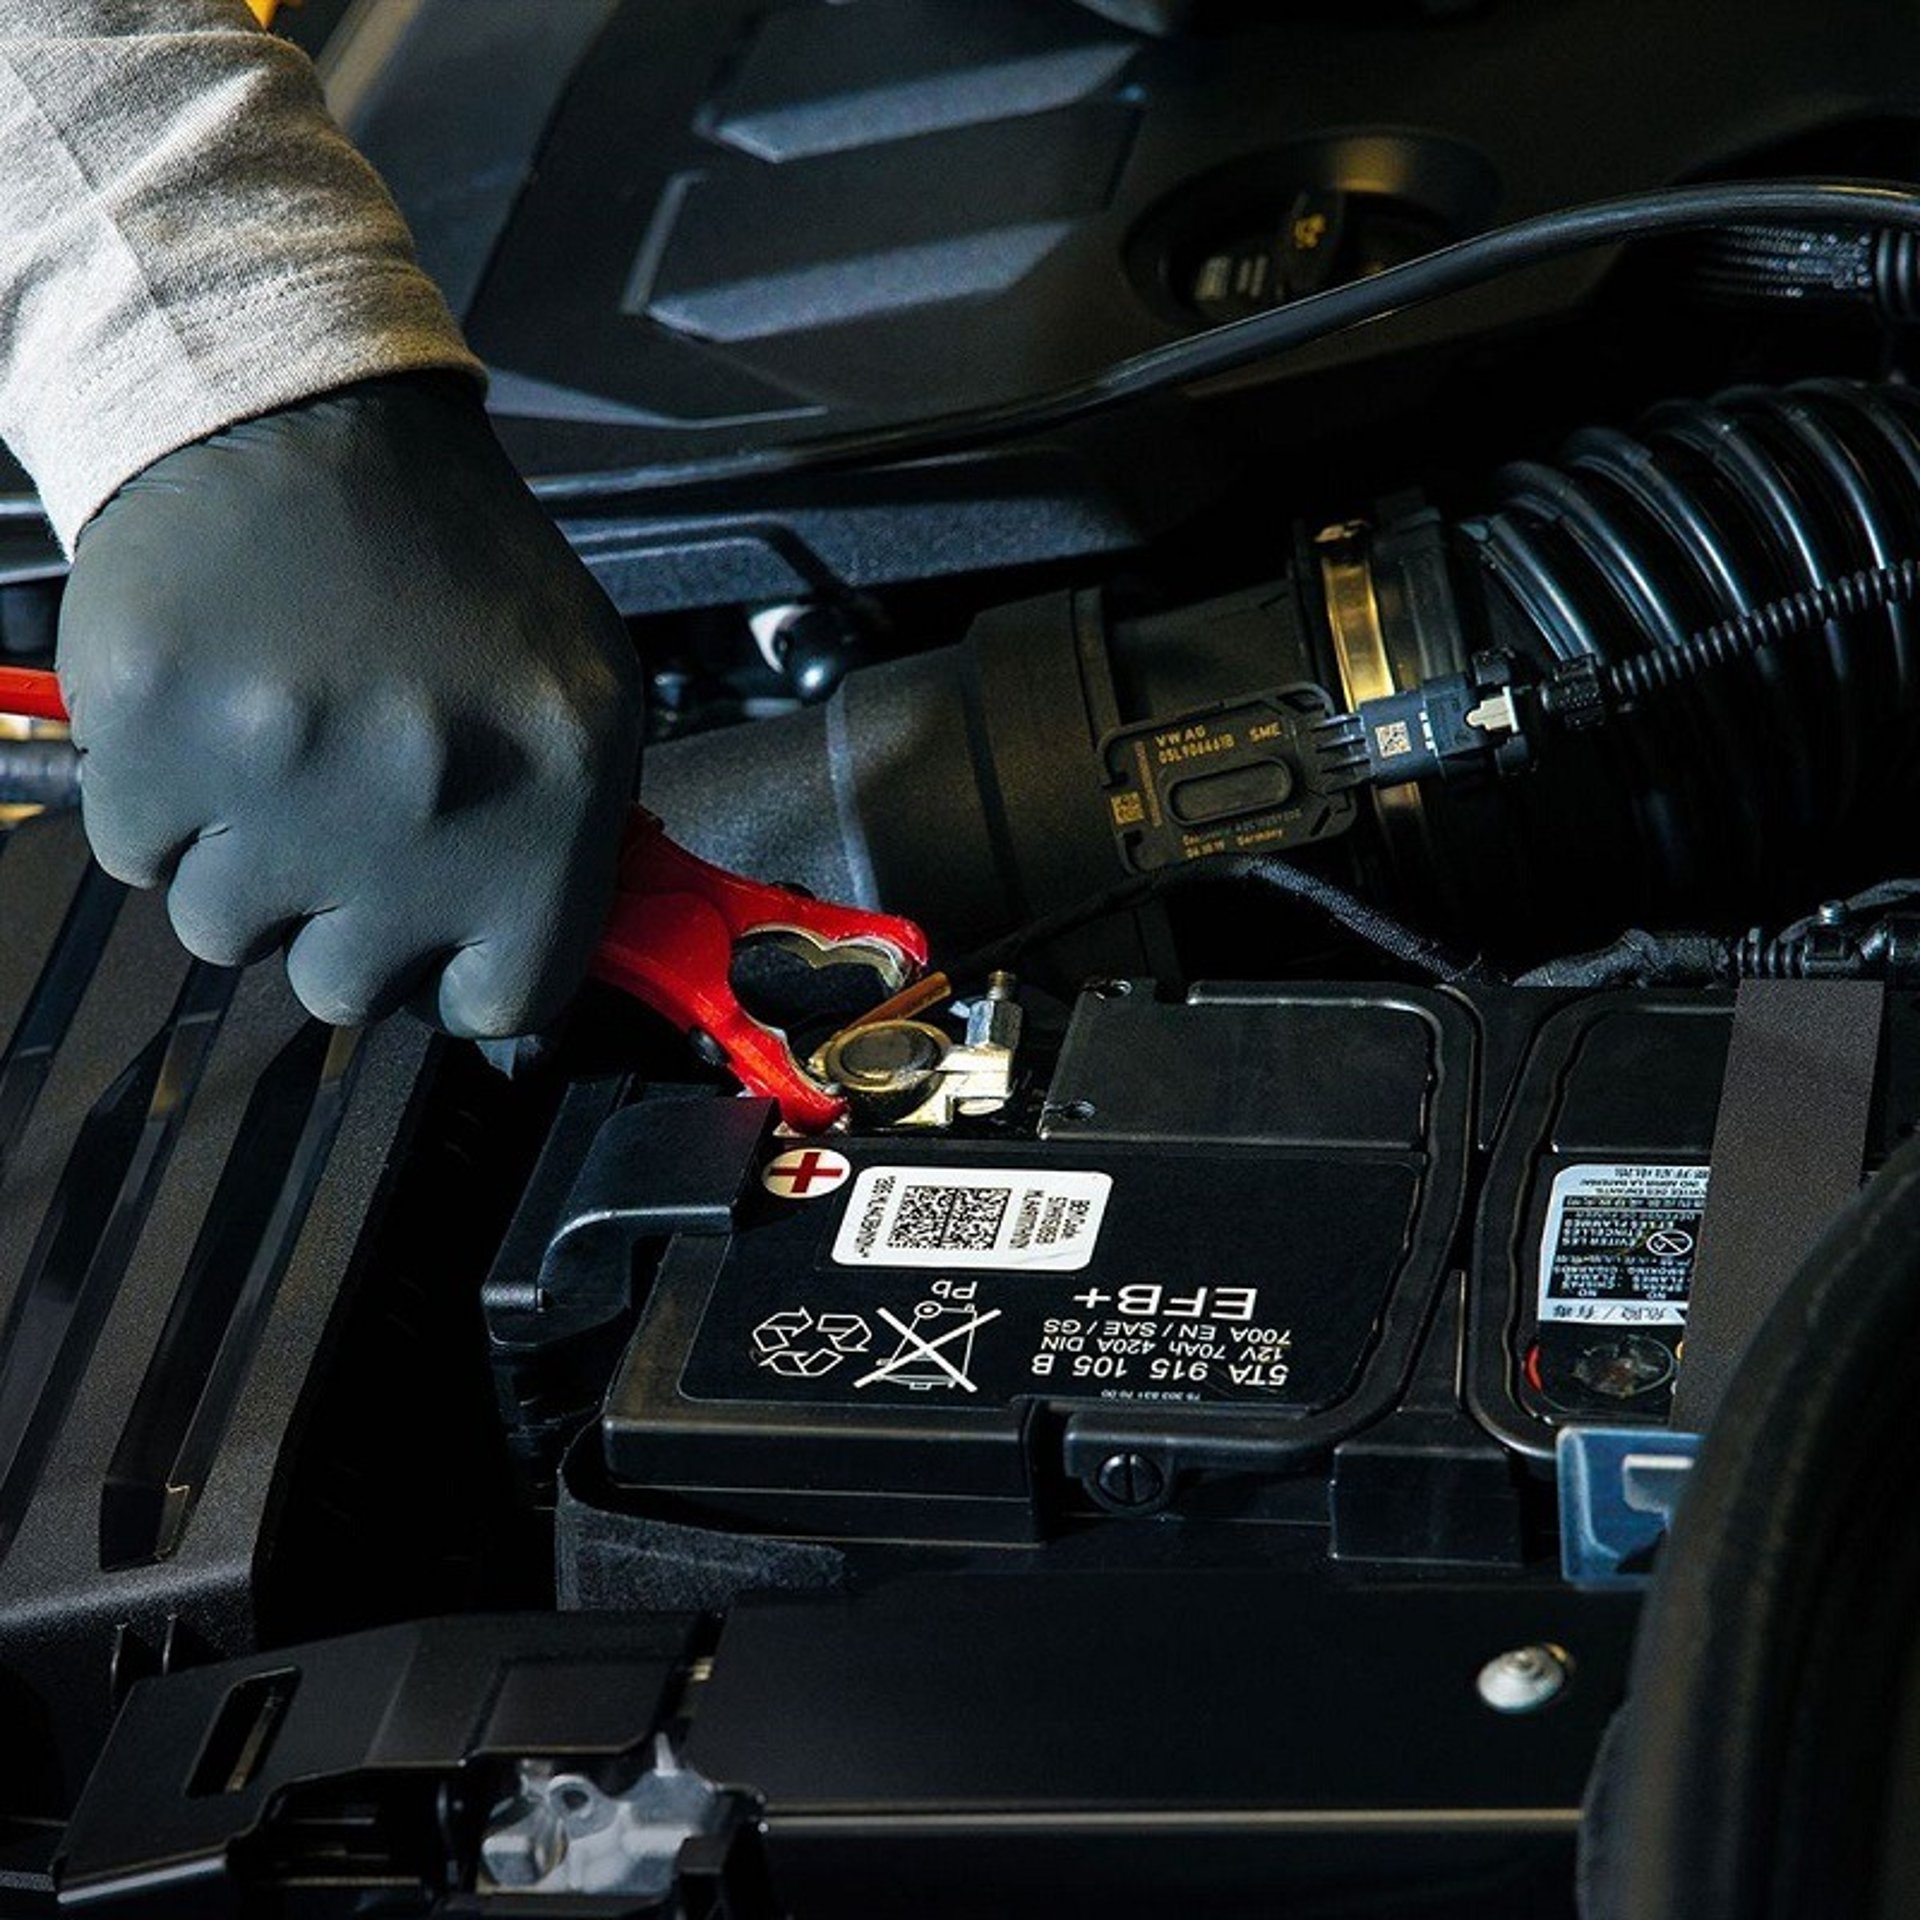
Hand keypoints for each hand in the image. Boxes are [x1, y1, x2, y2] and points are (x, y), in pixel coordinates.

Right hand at [57, 374, 642, 1036]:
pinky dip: (162, 805)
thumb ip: (573, 842)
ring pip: (226, 931)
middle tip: (348, 820)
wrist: (303, 419)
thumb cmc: (453, 564)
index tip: (442, 939)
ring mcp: (280, 774)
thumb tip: (542, 958)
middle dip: (340, 921)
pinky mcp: (154, 736)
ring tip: (282, 753)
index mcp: (552, 796)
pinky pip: (135, 854)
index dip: (461, 972)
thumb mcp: (585, 692)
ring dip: (245, 866)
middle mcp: (424, 800)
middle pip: (348, 986)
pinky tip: (217, 719)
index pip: (508, 999)